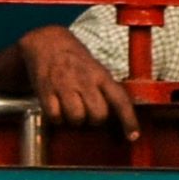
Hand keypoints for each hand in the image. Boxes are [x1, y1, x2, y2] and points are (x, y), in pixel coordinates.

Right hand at [17, 29, 138, 136]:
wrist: (48, 42)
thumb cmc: (76, 63)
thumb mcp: (97, 70)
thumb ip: (107, 91)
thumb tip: (118, 119)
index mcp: (101, 75)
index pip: (120, 100)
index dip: (129, 120)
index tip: (133, 136)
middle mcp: (84, 80)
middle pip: (98, 115)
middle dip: (95, 121)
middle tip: (89, 115)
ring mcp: (64, 85)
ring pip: (77, 118)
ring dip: (75, 121)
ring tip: (71, 111)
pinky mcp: (46, 90)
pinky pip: (55, 116)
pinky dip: (57, 119)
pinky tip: (57, 109)